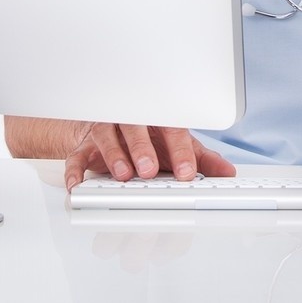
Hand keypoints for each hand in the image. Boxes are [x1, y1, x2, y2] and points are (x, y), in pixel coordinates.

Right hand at [63, 123, 236, 191]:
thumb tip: (227, 172)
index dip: (180, 150)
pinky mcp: (83, 146)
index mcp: (157, 119)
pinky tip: (77, 183)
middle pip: (136, 128)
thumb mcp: (176, 146)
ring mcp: (106, 131)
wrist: (111, 128)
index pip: (172, 129)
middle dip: (143, 149)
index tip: (187, 172)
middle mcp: (131, 121)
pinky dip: (74, 170)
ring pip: (107, 137)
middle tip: (150, 170)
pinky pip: (75, 156)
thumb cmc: (148, 137)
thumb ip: (200, 158)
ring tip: (123, 174)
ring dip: (114, 155)